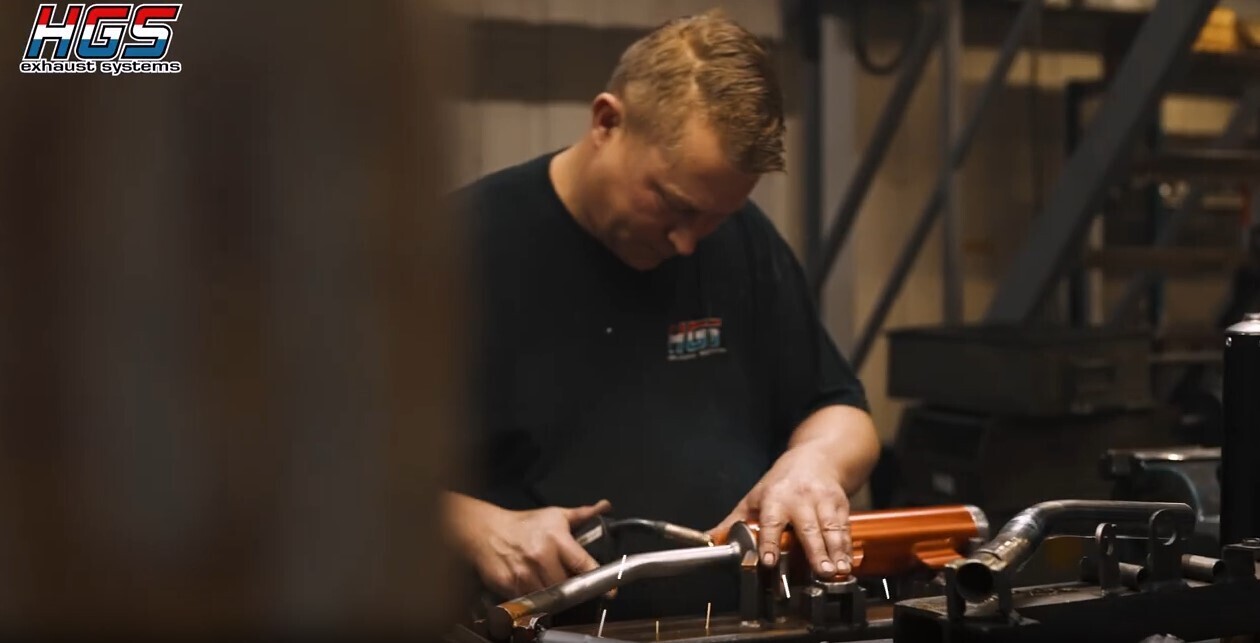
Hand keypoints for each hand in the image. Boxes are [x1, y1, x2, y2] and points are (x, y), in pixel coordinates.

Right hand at [445, 493, 612, 597]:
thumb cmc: (524, 524)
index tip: (610, 591)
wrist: (486, 531)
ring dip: (552, 594)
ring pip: (548, 596)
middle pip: (566, 585)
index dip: (597, 578)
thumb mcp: (555, 515)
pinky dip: (534, 597)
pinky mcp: (509, 585)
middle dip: (570, 586)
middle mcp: (541, 556)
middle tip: (567, 581)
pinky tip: (532, 585)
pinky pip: (529, 600)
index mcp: (557, 539)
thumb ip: (582, 514)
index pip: (582, 563)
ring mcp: (524, 573)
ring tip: (548, 582)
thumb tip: (604, 506)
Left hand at [709, 449, 851, 577]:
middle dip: (815, 550)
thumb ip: (733, 521)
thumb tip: (708, 539)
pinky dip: (846, 547)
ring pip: (830, 528)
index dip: (769, 542)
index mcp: (774, 498)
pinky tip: (847, 562)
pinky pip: (843, 528)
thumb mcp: (755, 497)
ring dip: (835, 551)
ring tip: (838, 570)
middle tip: (820, 571)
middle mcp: (800, 498)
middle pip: (807, 527)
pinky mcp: (840, 504)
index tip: (769, 560)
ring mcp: (822, 500)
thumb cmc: (781, 482)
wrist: (816, 457)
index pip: (771, 522)